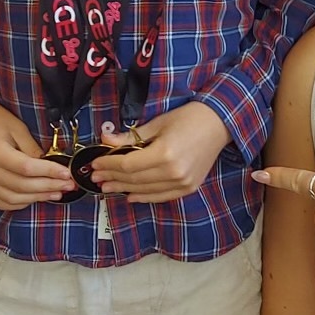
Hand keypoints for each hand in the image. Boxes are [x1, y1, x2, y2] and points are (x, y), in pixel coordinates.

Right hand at [0, 103, 75, 208]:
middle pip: (22, 186)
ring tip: (57, 192)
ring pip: (14, 199)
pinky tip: (36, 197)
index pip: (27, 168)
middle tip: (68, 185)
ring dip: (38, 197)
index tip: (67, 173)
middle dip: (49, 187)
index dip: (50, 172)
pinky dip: (22, 202)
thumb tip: (50, 165)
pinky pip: (3, 202)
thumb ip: (33, 148)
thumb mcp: (18, 127)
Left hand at [89, 101, 231, 202]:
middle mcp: (173, 172)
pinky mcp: (188, 188)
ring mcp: (182, 183)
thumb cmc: (188, 117)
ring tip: (107, 187)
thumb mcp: (158, 122)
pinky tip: (130, 196)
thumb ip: (131, 136)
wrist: (219, 123)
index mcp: (164, 153)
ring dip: (123, 189)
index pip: (128, 165)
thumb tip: (105, 140)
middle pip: (134, 180)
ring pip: (145, 190)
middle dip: (112, 178)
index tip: (95, 164)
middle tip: (96, 177)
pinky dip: (144, 197)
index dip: (109, 165)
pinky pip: (161, 196)